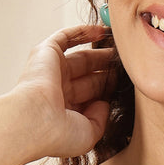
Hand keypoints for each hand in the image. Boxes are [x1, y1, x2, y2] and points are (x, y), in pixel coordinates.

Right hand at [0, 22, 116, 161]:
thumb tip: (104, 104)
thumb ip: (101, 119)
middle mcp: (58, 91)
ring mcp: (52, 71)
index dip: (109, 90)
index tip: (129, 85)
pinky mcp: (46, 52)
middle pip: (90, 76)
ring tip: (122, 48)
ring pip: (82, 57)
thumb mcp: (89, 134)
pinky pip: (66, 37)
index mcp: (65, 112)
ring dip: (101, 52)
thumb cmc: (57, 133)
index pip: (91, 97)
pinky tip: (103, 30)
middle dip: (109, 70)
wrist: (34, 119)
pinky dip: (83, 32)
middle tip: (129, 65)